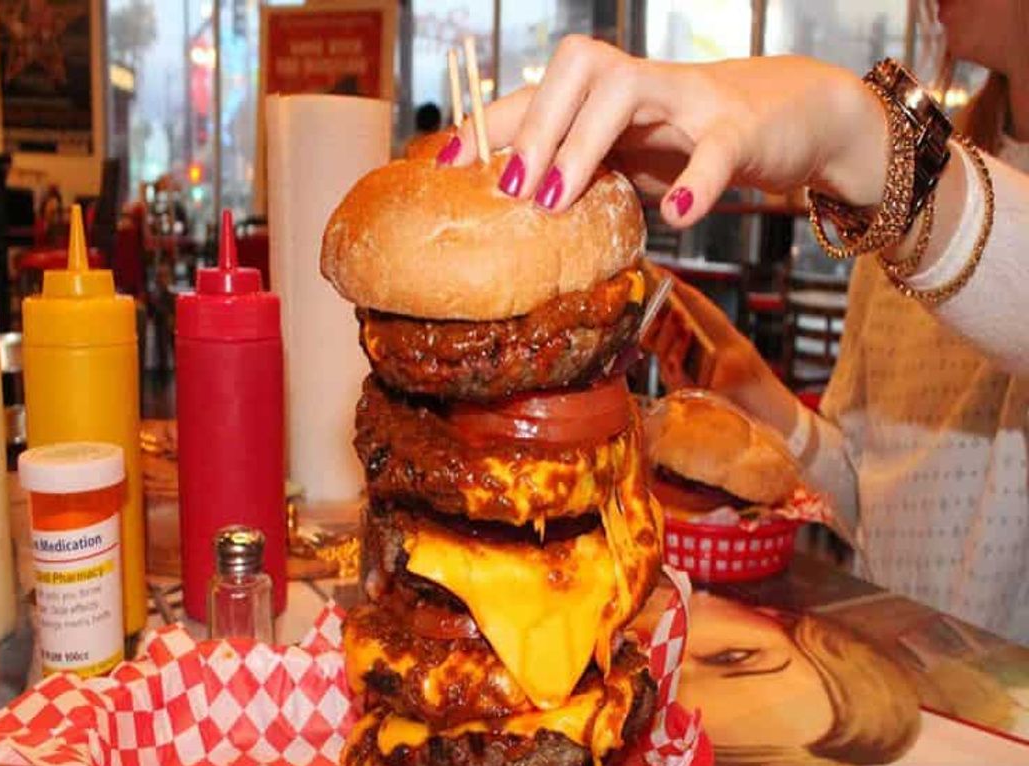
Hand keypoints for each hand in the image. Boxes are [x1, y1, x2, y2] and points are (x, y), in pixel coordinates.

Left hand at [443, 38, 886, 226]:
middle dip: (532, 128)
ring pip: (627, 91)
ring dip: (583, 144)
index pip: (538, 94)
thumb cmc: (697, 141)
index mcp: (608, 98)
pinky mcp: (742, 130)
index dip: (490, 124)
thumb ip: (584, 176)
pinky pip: (717, 148)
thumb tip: (520, 218)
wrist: (796, 119)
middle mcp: (642, 87)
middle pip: (575, 70)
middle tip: (509, 191)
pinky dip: (698, 180)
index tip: (446, 165)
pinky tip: (678, 214)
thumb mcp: (631, 161)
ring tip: (559, 200)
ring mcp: (692, 102)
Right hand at [650, 274, 775, 404]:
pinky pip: (670, 367)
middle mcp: (665, 357)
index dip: (645, 314)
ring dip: (671, 333)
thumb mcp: (695, 304)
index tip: (649, 299)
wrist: (738, 360)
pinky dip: (679, 348)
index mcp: (666, 339)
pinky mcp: (679, 387)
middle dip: (657, 323)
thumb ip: (674, 287)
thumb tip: (654, 267)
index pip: (645, 328)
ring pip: (659, 352)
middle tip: (669, 308)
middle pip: (647, 340)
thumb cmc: (718, 334)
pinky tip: (689, 336)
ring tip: (684, 321)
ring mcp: (671, 373)